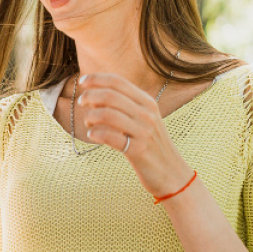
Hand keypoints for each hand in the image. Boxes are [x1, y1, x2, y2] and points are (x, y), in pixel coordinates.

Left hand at [77, 73, 196, 198]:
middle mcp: (147, 114)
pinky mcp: (138, 150)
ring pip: (108, 114)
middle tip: (81, 102)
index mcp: (147, 102)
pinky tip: (92, 134)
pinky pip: (110, 136)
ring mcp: (143, 131)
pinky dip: (95, 133)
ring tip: (89, 122)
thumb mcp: (143, 119)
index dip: (97, 79)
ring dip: (91, 116)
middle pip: (111, 96)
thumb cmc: (150, 144)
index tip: (82, 81)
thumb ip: (125, 106)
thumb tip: (95, 94)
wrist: (171, 172)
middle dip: (90, 96)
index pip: (119, 82)